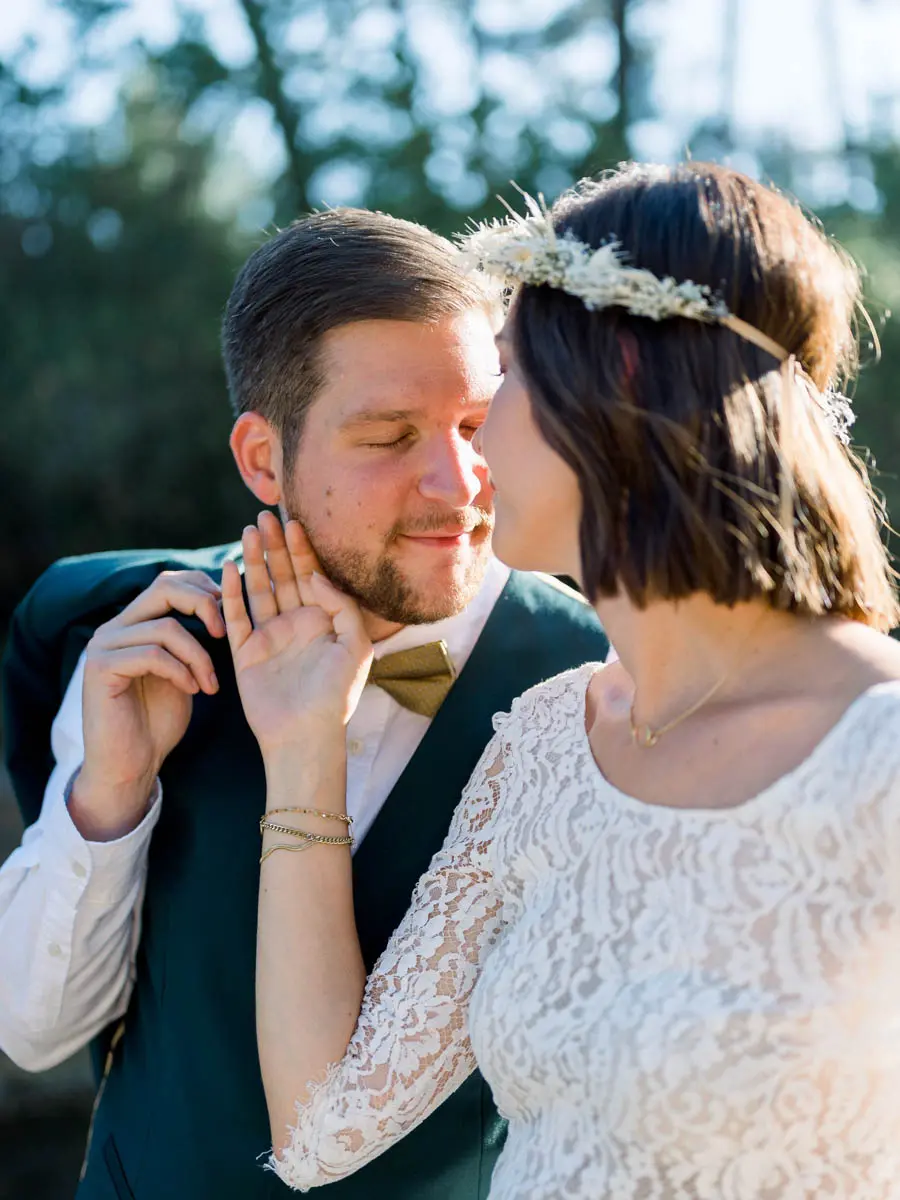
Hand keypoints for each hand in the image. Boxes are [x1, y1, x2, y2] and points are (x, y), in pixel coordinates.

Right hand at [72, 570, 224, 839]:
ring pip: (165, 628)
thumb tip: (224, 607)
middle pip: (164, 587)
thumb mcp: (182, 672)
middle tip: (225, 635)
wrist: (129, 766)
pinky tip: (193, 690)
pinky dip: (181, 671)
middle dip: (204, 605)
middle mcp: (114, 627)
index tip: (230, 617)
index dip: (204, 590)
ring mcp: (103, 645)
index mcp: (133, 623)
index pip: (169, 582)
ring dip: (198, 656)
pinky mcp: (100, 668)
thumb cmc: (157, 722)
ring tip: (209, 684)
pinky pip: (152, 654)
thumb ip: (191, 641)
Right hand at [222, 512, 372, 755]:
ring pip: (259, 589)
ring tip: (249, 531)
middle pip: (283, 575)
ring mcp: (269, 636)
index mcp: (323, 621)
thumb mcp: (355, 645)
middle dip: (275, 545)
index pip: (310, 575)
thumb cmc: (336, 695)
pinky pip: (235, 616)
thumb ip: (341, 604)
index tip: (294, 521)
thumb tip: (317, 574)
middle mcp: (295, 624)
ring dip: (254, 561)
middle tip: (265, 515)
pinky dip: (230, 593)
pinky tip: (229, 567)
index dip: (302, 549)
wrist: (305, 735)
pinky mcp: (245, 652)